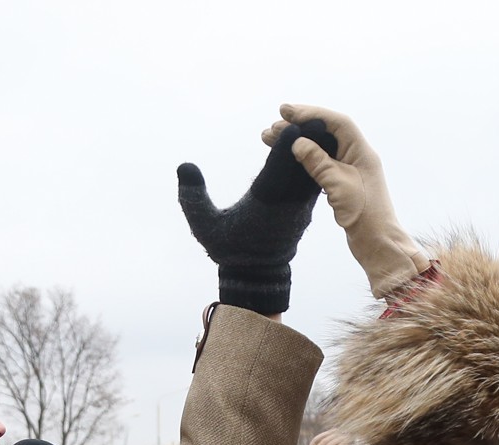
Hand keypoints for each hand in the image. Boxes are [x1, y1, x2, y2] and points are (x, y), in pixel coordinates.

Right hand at [178, 119, 339, 314]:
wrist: (256, 275)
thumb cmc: (228, 249)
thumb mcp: (204, 225)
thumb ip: (192, 197)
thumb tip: (185, 167)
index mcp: (265, 206)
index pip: (279, 173)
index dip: (286, 149)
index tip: (293, 127)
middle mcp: (287, 205)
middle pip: (302, 167)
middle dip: (308, 141)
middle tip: (311, 116)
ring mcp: (299, 207)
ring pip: (312, 172)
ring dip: (313, 148)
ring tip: (314, 123)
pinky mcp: (304, 207)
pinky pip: (312, 179)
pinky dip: (313, 160)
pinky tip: (312, 142)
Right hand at [264, 104, 430, 297]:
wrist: (377, 244)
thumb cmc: (365, 215)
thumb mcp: (339, 185)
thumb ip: (318, 162)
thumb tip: (298, 143)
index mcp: (362, 152)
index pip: (336, 123)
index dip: (311, 113)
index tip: (286, 111)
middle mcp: (357, 156)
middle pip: (325, 132)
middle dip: (299, 127)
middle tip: (272, 127)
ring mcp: (349, 169)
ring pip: (320, 147)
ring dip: (297, 142)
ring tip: (270, 140)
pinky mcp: (342, 183)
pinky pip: (320, 162)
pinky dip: (302, 157)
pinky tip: (286, 157)